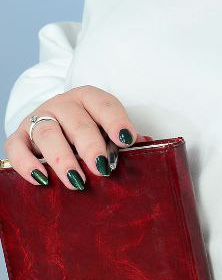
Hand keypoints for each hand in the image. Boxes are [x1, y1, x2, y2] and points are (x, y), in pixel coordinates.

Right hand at [3, 86, 151, 189]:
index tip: (127, 140)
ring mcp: (38, 118)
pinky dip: (27, 163)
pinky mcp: (18, 136)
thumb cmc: (87, 131)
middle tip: (103, 168)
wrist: (51, 126)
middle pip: (77, 121)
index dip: (116, 121)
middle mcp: (62, 104)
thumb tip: (146, 146)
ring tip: (76, 180)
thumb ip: (122, 138)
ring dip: (62, 158)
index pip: (104, 105)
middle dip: (91, 146)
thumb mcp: (106, 131)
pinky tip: (41, 179)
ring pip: (47, 134)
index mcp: (88, 98)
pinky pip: (17, 148)